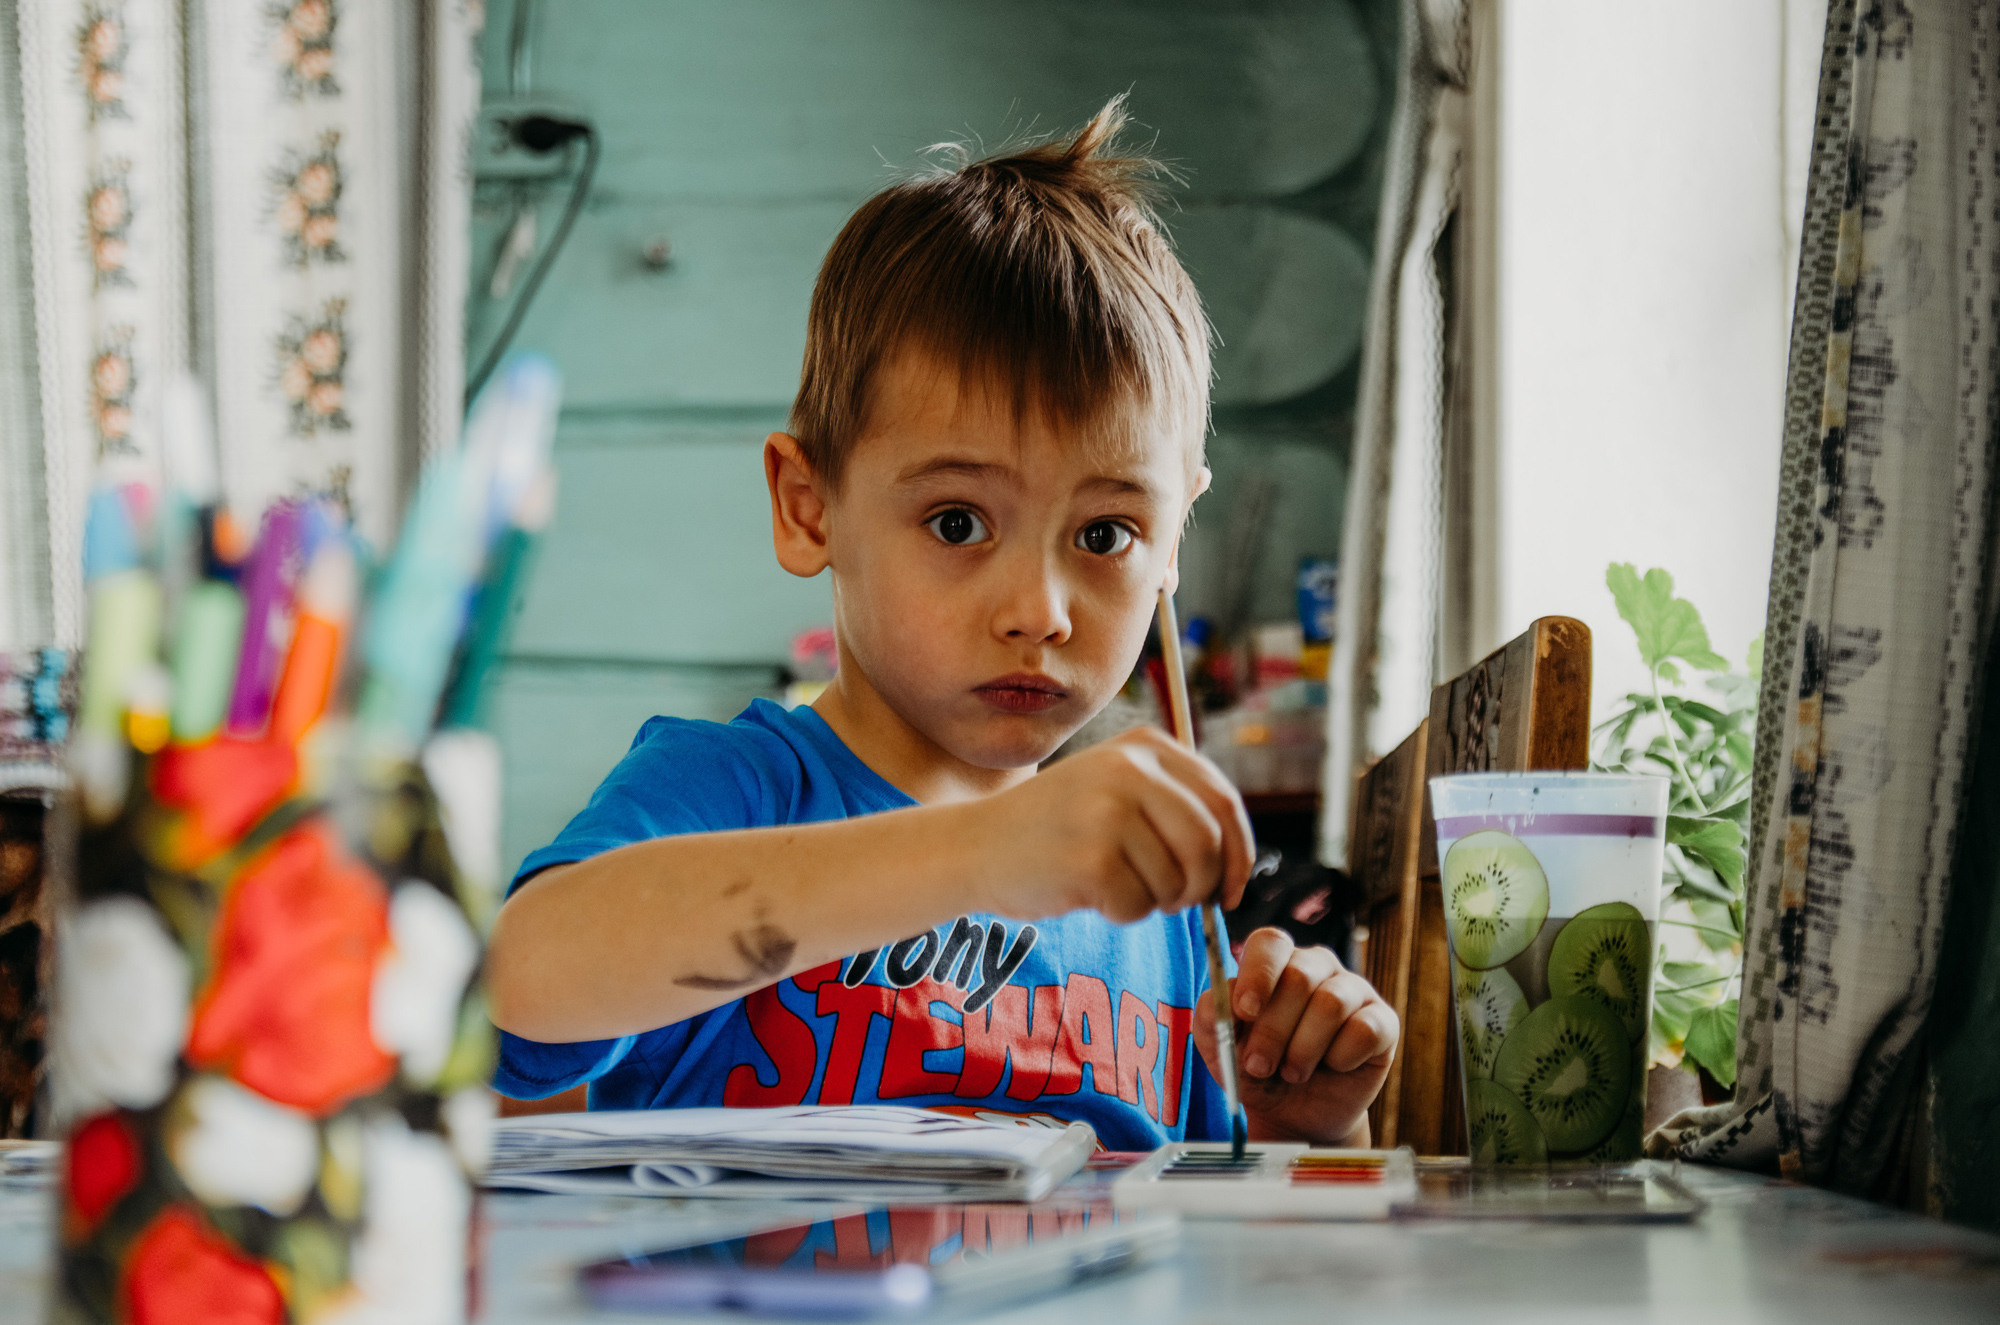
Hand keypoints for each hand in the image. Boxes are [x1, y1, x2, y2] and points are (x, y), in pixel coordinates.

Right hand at [965, 726, 1254, 924]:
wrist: (977, 844)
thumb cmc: (1057, 827)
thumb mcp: (1117, 788)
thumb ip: (1175, 804)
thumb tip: (1239, 860)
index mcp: (1145, 746)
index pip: (1223, 803)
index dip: (1240, 854)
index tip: (1233, 889)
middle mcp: (1130, 769)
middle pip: (1209, 846)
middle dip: (1201, 887)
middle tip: (1176, 902)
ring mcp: (1109, 811)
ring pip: (1176, 881)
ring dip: (1155, 901)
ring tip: (1116, 884)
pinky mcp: (1091, 857)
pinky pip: (1138, 907)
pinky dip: (1122, 913)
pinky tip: (1088, 893)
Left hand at [1193, 927, 1397, 1146]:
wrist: (1294, 1117)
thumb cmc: (1257, 1071)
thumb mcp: (1221, 1048)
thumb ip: (1213, 1016)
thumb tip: (1223, 994)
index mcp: (1276, 963)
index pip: (1270, 942)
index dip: (1258, 974)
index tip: (1245, 1011)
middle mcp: (1316, 967)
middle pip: (1298, 978)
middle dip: (1273, 1030)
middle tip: (1259, 1066)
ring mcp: (1353, 990)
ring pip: (1330, 1004)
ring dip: (1303, 1049)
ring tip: (1292, 1072)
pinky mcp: (1383, 1021)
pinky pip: (1364, 1030)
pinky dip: (1341, 1058)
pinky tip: (1333, 1068)